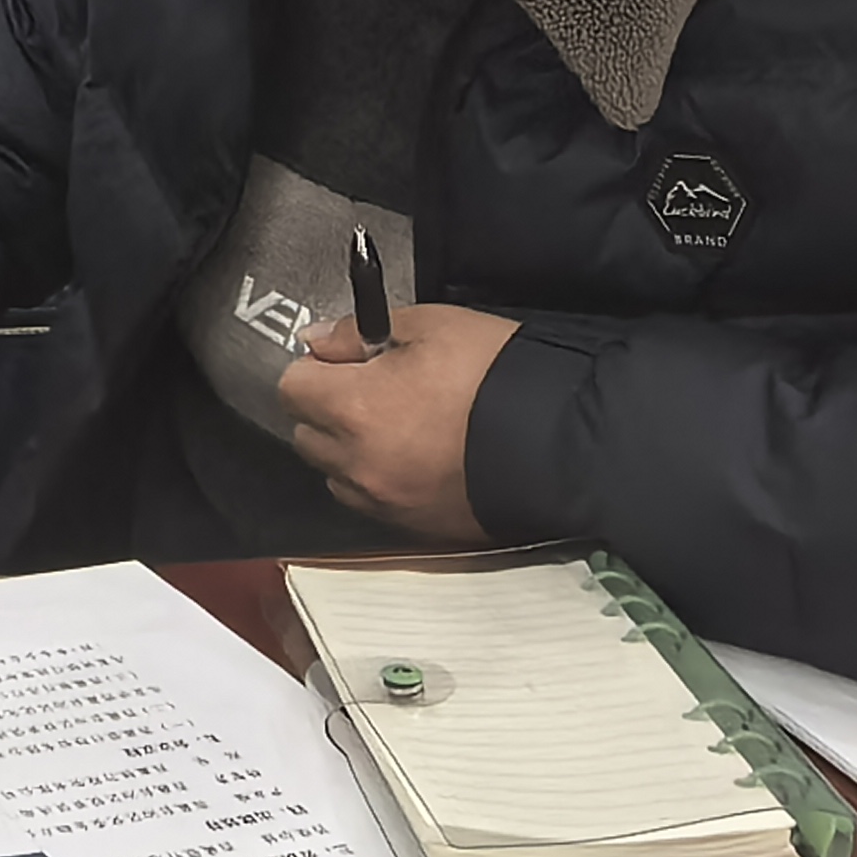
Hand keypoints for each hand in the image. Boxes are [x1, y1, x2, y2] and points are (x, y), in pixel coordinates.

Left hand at [274, 305, 519, 540]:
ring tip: (401, 428)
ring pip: (336, 476)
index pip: (291, 388)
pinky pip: (374, 504)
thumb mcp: (431, 326)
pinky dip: (381, 482)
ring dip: (351, 452)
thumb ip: (357, 332)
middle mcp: (357, 465)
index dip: (318, 369)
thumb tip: (316, 343)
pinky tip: (421, 460)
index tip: (351, 360)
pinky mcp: (416, 530)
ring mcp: (385, 504)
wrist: (565, 442)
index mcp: (352, 409)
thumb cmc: (494, 372)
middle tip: (377, 390)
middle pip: (306, 435)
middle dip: (329, 410)